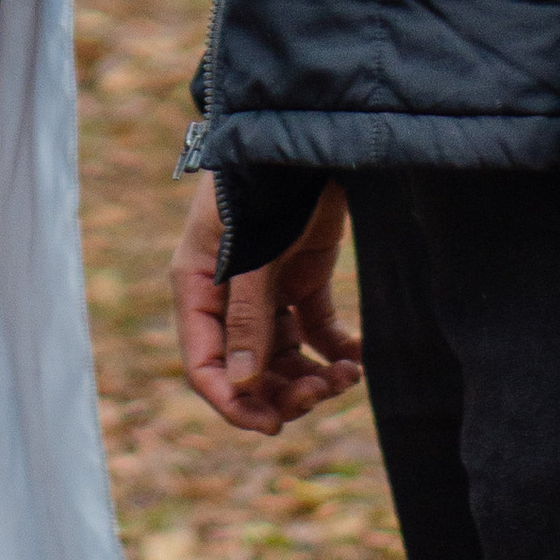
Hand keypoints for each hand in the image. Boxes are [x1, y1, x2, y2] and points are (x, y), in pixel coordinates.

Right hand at [172, 173, 361, 436]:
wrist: (307, 132)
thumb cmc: (265, 185)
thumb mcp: (255, 254)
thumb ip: (248, 319)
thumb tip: (243, 387)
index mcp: (199, 287)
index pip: (204, 365)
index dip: (234, 403)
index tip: (273, 426)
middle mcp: (228, 295)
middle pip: (249, 369)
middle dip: (284, 392)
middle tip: (323, 392)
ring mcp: (267, 289)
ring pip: (285, 358)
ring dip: (314, 376)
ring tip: (349, 375)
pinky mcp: (303, 279)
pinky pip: (317, 333)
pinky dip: (338, 351)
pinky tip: (360, 358)